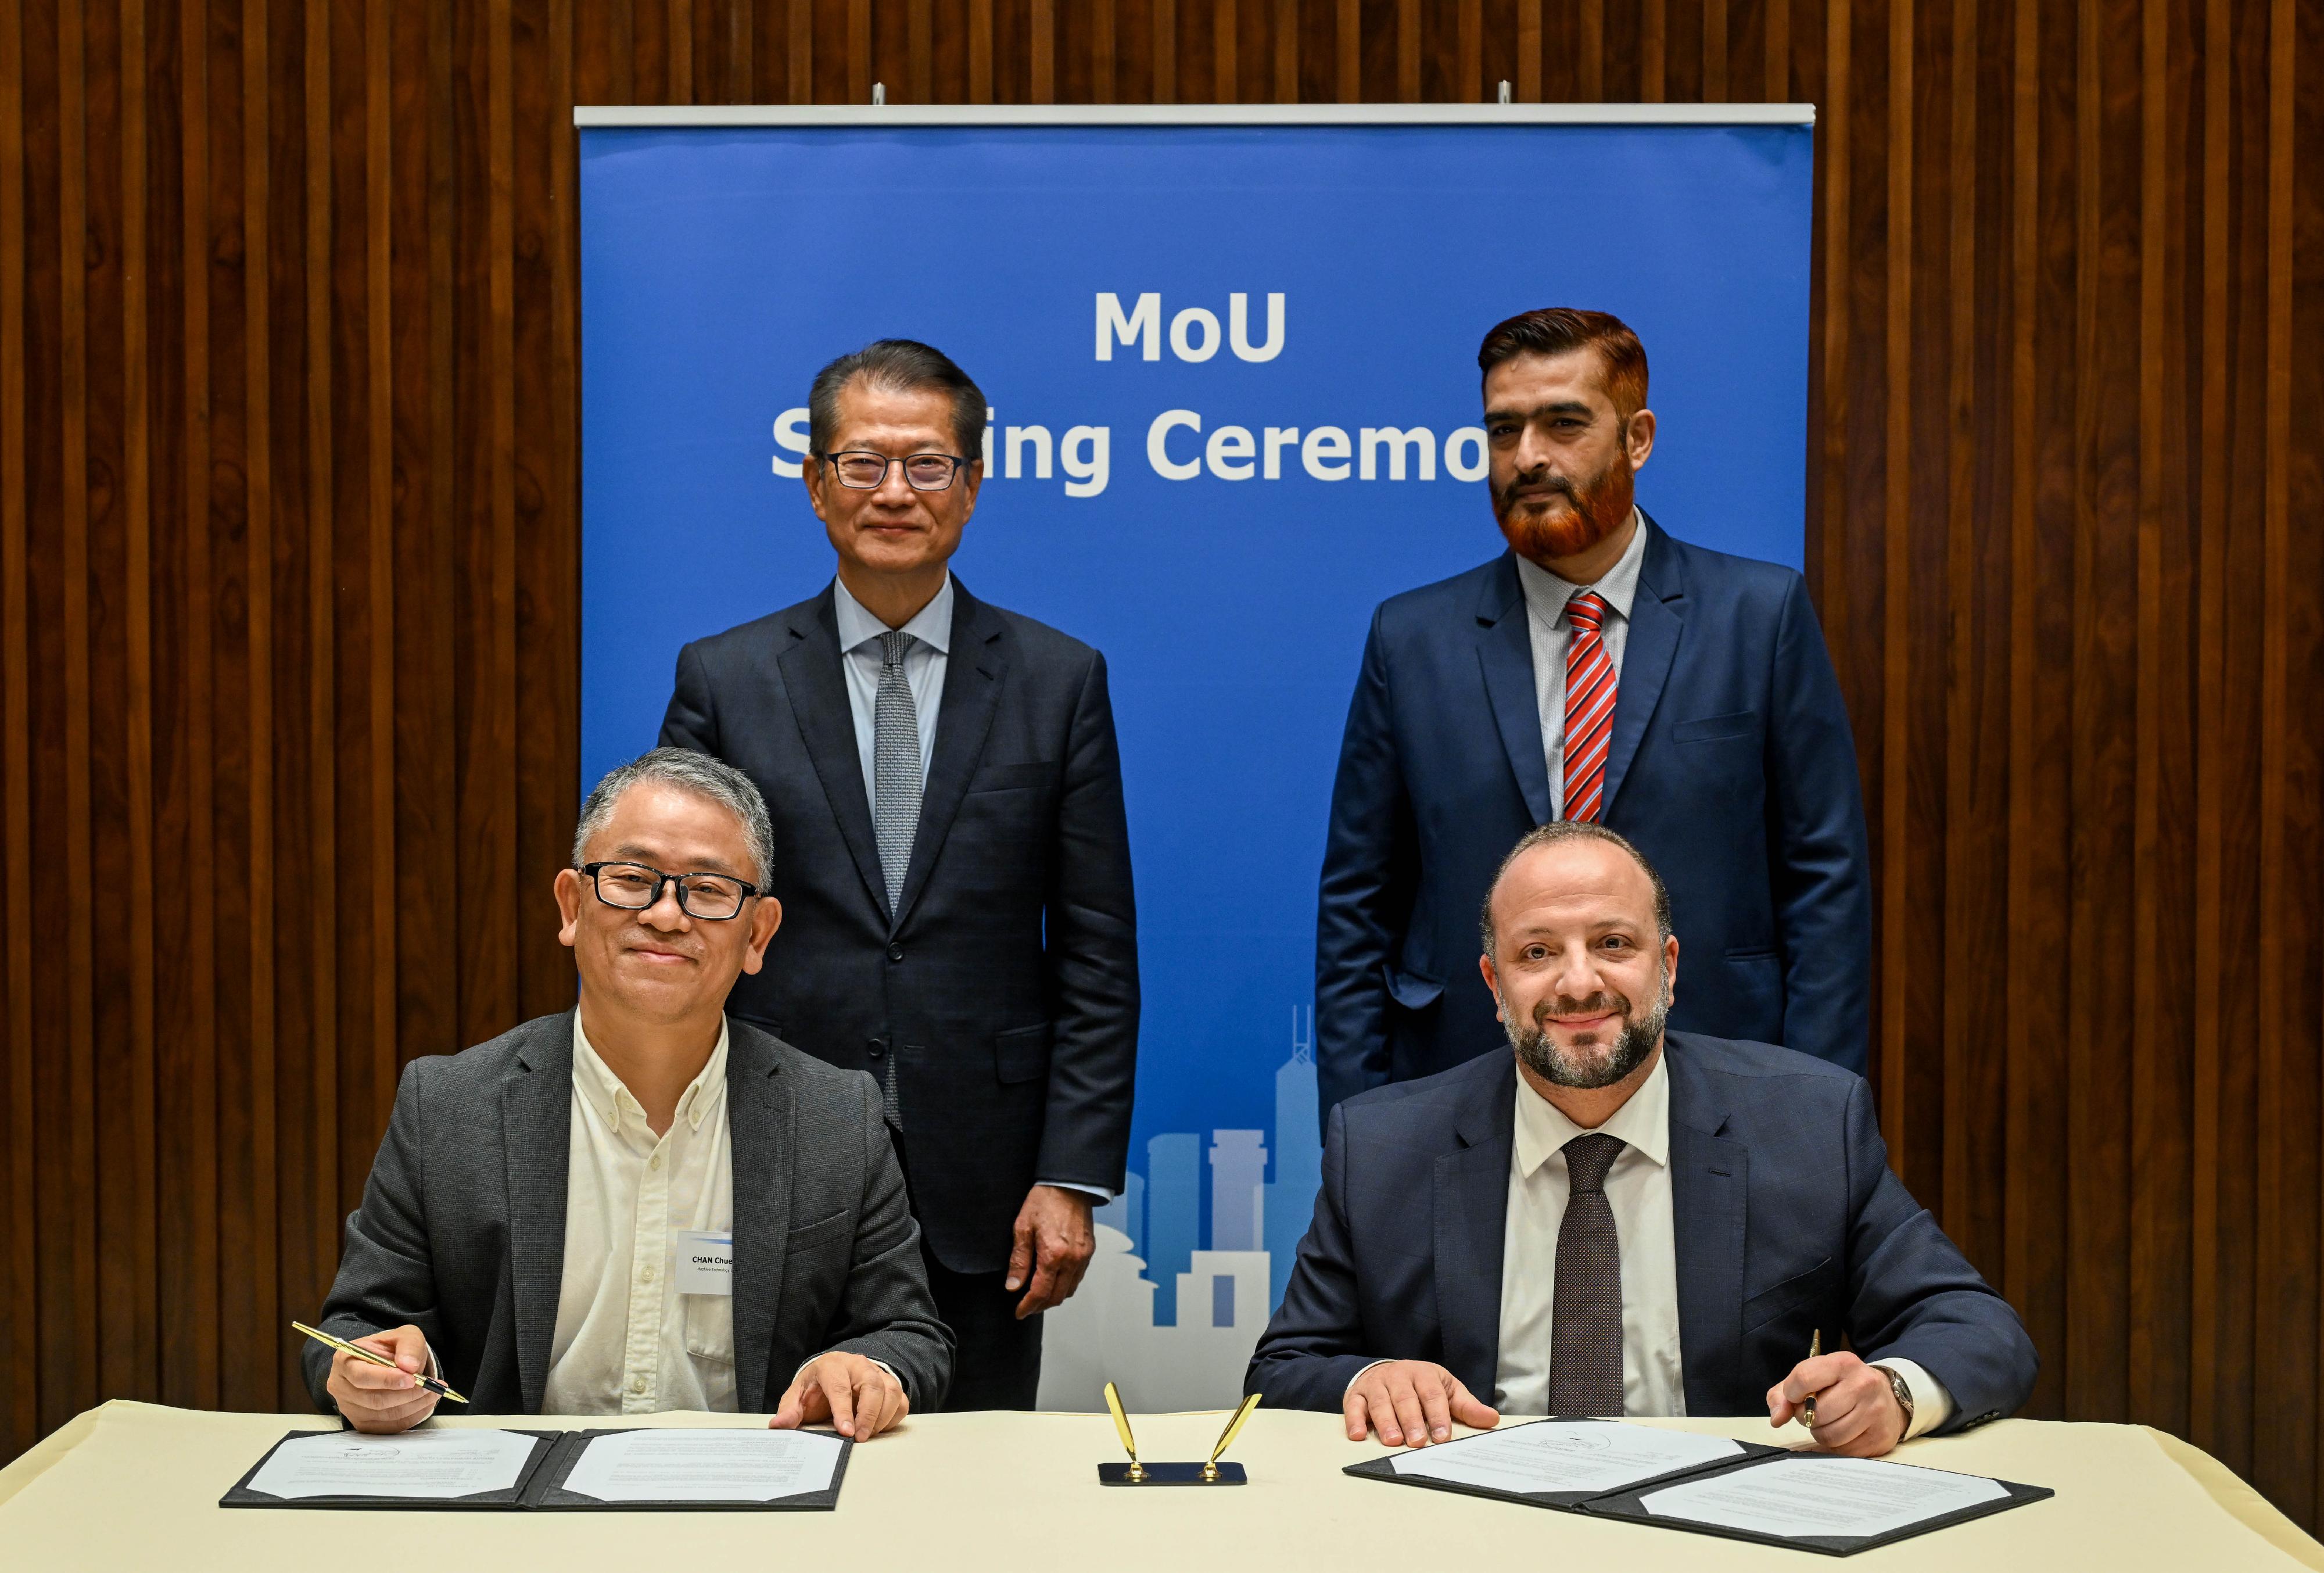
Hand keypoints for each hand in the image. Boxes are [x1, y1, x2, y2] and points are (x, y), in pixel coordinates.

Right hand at [324, 1324, 439, 1434]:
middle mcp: (341, 1387)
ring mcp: (349, 1409)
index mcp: (345, 1360)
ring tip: (433, 1392)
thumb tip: (410, 1366)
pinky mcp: (362, 1423)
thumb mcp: (404, 1335)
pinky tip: (424, 1404)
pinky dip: (411, 1417)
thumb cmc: (392, 1348)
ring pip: (383, 1415)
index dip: (387, 1380)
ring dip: (413, 1405)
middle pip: (374, 1400)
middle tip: (431, 1386)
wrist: (387, 1364)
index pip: (361, 1376)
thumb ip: (408, 1345)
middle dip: (407, 1394)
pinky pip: (388, 1427)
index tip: (412, 1379)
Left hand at [771, 1352, 909, 1440]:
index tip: (845, 1432)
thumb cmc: (816, 1388)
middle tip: (859, 1438)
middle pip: (872, 1385)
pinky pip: (900, 1401)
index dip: (843, 1410)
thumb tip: (779, 1425)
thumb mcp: (797, 1396)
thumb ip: (789, 1410)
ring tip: (867, 1435)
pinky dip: (892, 1418)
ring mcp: (877, 1373)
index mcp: (831, 1365)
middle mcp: (857, 1365)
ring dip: (882, 1417)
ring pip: (890, 1391)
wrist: (834, 1374)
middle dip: (868, 1415)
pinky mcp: (890, 1384)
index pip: (840, 1386)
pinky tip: (878, 1428)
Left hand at [1005, 1184, 1094, 1318]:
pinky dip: (1065, 1285)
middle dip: (1040, 1306)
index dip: (1028, 1306)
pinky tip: (1054, 1280)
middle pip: (1057, 1296)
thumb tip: (1013, 1286)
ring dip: (1054, 1297)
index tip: (1019, 1312)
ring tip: (1038, 1296)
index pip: (1041, 1292)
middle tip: (1026, 1307)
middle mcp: (1072, 1259)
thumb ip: (1019, 1261)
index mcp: (1053, 1254)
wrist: (1069, 1184)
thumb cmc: (1044, 1201)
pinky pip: (1078, 1277)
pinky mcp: (1089, 1251)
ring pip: (1069, 1290)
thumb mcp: (1022, 1228)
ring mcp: (1084, 1256)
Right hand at [1344, 1360, 1499, 1447]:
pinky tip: (1358, 1435)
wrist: (1387, 1372)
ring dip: (1386, 1422)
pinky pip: (1353, 1406)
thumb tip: (1492, 1419)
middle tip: (1417, 1441)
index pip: (1432, 1394)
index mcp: (1424, 1374)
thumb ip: (1466, 1407)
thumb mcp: (1446, 1391)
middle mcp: (1399, 1376)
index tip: (1443, 1437)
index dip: (1438, 1415)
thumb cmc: (1421, 1386)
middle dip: (1412, 1420)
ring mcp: (1376, 1384)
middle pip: (1405, 1398)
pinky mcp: (1356, 1394)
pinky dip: (1354, 1420)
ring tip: (1393, 1441)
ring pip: (1381, 1402)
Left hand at [1767, 1350, 1906, 1456]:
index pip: (1804, 1378)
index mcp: (1843, 1363)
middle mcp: (1863, 1384)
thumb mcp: (1813, 1378)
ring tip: (1827, 1423)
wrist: (1887, 1398)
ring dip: (1820, 1433)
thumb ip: (1784, 1394)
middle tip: (1812, 1413)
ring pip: (1829, 1436)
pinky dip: (1836, 1446)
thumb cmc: (1841, 1386)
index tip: (1795, 1398)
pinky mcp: (1880, 1437)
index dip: (1791, 1393)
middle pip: (1816, 1413)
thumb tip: (1777, 1418)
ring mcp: (1875, 1411)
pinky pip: (1844, 1451)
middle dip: (1806, 1417)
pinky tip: (1843, 1434)